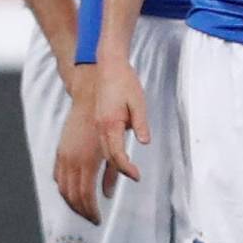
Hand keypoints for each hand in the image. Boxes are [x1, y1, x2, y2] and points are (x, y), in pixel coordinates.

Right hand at [55, 73, 117, 222]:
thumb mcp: (126, 135)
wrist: (91, 86)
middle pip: (73, 195)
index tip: (100, 219)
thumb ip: (118, 164)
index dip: (93, 210)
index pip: (87, 194)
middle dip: (82, 211)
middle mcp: (73, 156)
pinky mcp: (62, 147)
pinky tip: (72, 193)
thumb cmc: (114, 109)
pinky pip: (59, 175)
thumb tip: (118, 186)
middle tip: (93, 220)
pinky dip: (64, 188)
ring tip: (85, 211)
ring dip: (72, 203)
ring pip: (63, 187)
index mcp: (89, 156)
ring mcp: (65, 151)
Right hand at [93, 58, 149, 184]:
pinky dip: (106, 155)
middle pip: (108, 157)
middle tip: (133, 176)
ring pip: (102, 152)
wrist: (108, 66)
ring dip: (111, 165)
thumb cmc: (124, 81)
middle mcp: (101, 126)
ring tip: (121, 176)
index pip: (117, 154)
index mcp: (110, 123)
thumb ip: (141, 123)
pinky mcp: (98, 122)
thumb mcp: (138, 101)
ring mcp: (97, 125)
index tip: (136, 175)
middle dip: (119, 171)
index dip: (127, 168)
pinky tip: (112, 160)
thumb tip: (144, 141)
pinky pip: (100, 144)